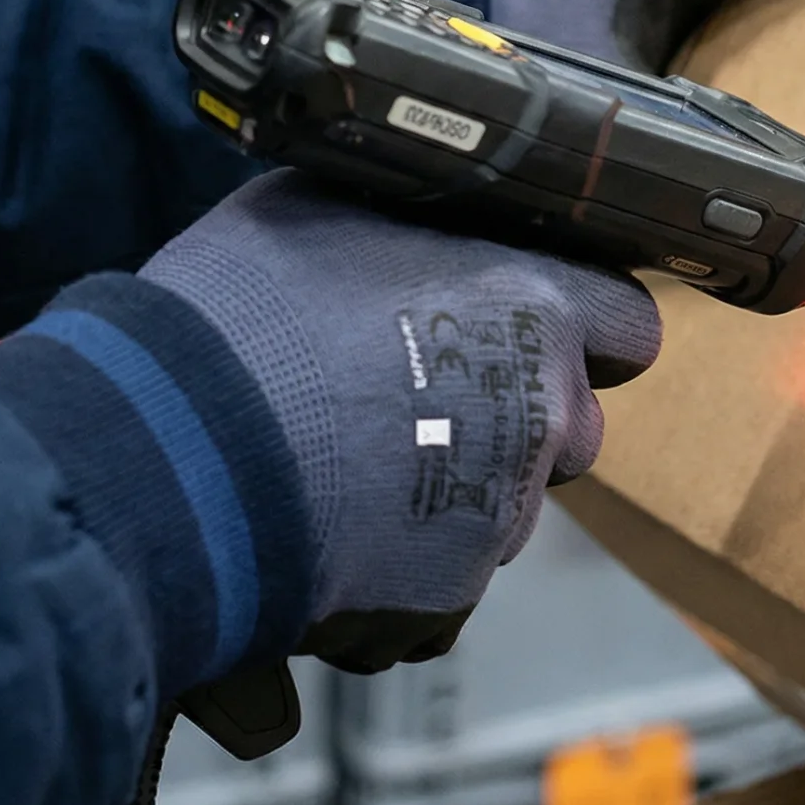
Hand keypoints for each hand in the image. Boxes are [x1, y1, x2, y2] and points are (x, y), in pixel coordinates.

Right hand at [138, 170, 661, 672]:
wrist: (176, 449)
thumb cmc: (240, 313)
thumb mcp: (319, 209)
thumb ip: (400, 224)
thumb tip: (400, 216)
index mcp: (531, 303)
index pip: (628, 324)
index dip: (586, 332)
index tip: (544, 335)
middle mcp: (541, 410)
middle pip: (572, 428)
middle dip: (518, 424)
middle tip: (422, 408)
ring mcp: (502, 511)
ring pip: (504, 509)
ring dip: (451, 497)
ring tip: (350, 474)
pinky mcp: (448, 595)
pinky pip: (441, 586)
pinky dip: (396, 570)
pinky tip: (324, 535)